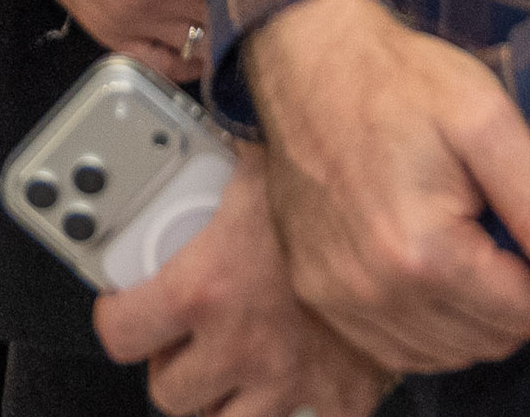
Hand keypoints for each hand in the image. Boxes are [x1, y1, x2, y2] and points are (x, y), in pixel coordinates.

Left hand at [96, 154, 391, 416]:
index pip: (122, 334)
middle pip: (172, 396)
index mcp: (205, 289)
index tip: (129, 313)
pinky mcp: (344, 395)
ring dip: (226, 401)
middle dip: (175, 370)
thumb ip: (198, 169)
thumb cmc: (329, 166)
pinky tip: (297, 382)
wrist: (408, 197)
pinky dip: (300, 411)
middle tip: (187, 342)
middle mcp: (243, 344)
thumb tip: (162, 139)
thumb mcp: (245, 161)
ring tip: (233, 367)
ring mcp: (293, 379)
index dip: (121, 321)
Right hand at [241, 0, 529, 374]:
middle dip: (520, 300)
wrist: (308, 59)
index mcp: (423, 252)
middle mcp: (374, 290)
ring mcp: (339, 297)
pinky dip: (430, 327)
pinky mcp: (316, 292)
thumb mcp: (489, 124)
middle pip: (490, 340)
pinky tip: (436, 274)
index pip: (528, 314)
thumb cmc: (400, 81)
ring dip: (477, 318)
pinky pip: (396, 348)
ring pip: (447, 354)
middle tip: (517, 239)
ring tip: (476, 250)